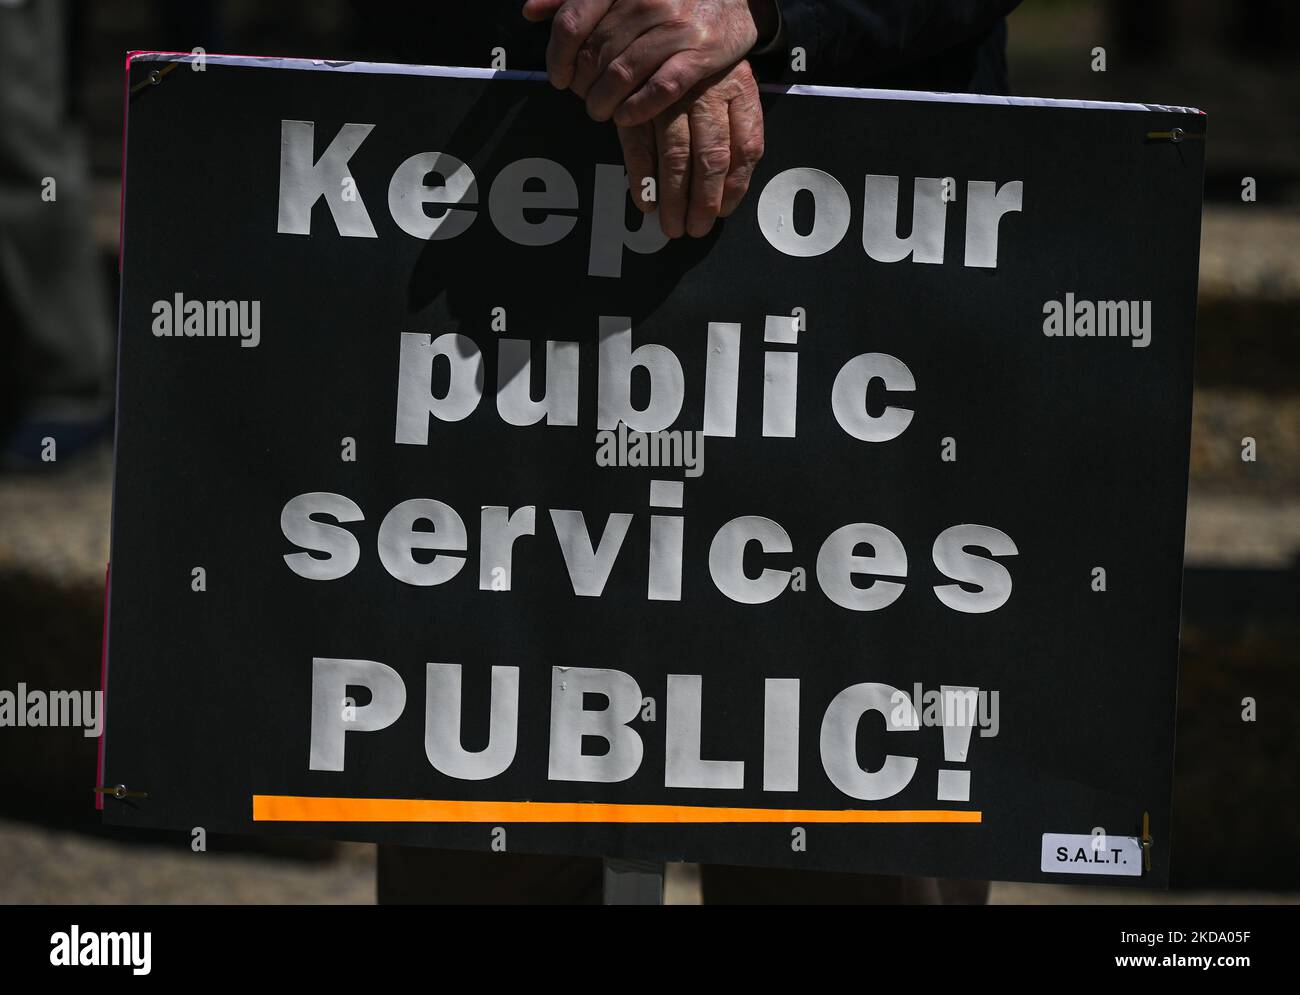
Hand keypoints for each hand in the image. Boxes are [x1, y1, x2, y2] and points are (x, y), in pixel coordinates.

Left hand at [522, 0, 772, 125]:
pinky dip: (637, 108)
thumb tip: (531, 10)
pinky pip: (660, 88)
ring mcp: (675, 26)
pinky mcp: (701, 53)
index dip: (558, 57)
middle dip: (582, 85)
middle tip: (582, 99)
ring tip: (599, 112)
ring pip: (623, 75)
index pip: (572, 22)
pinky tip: (625, 117)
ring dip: (604, 102)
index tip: (558, 77)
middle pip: (595, 55)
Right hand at [615, 59, 763, 238]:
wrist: (675, 16)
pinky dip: (641, 177)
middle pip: (711, 157)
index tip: (722, 212)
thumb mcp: (736, 86)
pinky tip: (644, 203)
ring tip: (671, 225)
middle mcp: (708, 92)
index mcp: (740, 89)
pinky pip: (639, 145)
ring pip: (676, 155)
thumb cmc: (707, 66)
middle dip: (702, 201)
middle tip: (694, 229)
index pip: (747, 147)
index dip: (735, 188)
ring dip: (672, 197)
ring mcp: (671, 96)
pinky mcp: (639, 99)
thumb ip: (739, 132)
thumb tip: (729, 193)